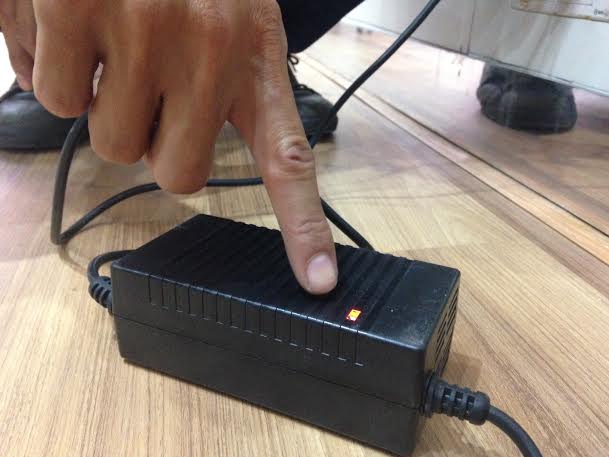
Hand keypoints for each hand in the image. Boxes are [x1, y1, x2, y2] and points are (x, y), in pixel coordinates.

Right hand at [2, 0, 337, 293]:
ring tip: (107, 39)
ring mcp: (145, 29)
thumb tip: (158, 157)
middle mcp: (210, 47)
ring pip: (107, 140)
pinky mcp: (78, 11)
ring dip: (100, 101)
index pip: (289, 158)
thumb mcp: (226, 16)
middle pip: (174, 172)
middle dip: (150, 143)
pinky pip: (53, 95)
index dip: (303, 228)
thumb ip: (209, 95)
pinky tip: (68, 20)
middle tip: (144, 88)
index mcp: (255, 54)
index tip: (320, 281)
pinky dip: (50, 67)